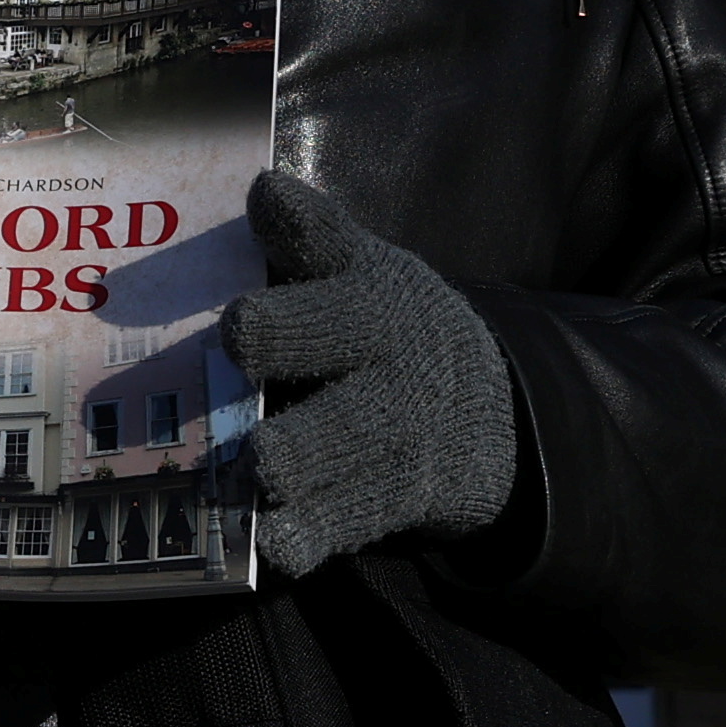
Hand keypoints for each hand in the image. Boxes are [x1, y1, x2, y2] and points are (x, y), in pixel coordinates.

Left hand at [221, 169, 523, 576]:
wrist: (490, 416)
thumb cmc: (389, 334)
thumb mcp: (366, 274)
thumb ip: (312, 235)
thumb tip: (263, 188)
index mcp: (371, 289)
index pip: (326, 249)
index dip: (293, 235)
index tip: (256, 243)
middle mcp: (387, 352)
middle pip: (324, 337)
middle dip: (274, 340)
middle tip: (235, 348)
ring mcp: (397, 430)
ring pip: (329, 439)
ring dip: (284, 454)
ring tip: (256, 460)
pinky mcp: (397, 497)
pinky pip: (343, 519)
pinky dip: (305, 533)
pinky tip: (273, 538)